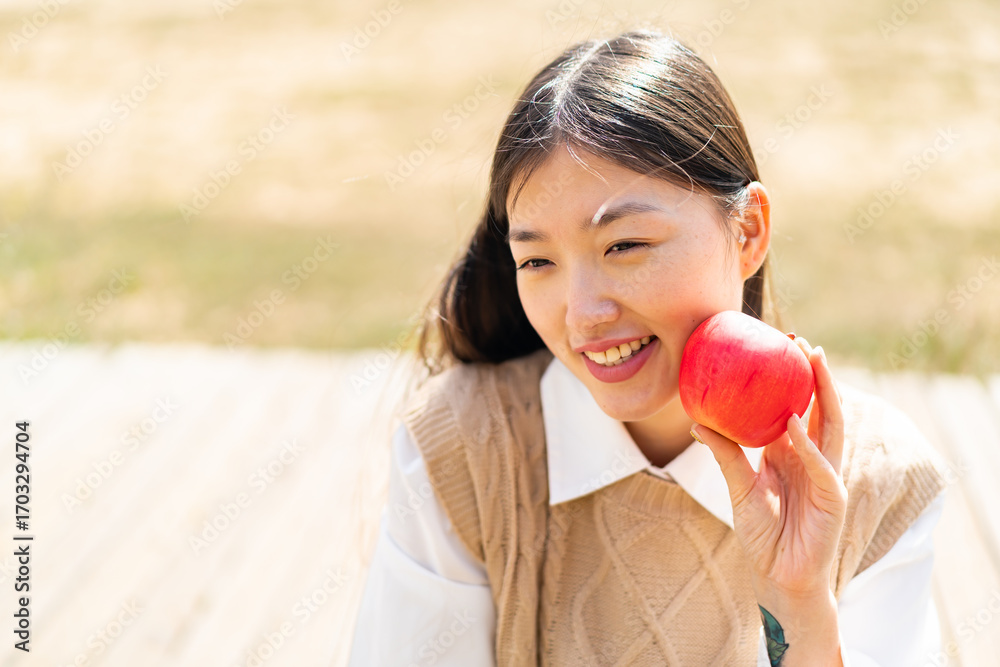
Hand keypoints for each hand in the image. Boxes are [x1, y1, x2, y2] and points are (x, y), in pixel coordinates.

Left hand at [691, 338, 846, 597]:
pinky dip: (808, 443)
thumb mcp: (738, 487)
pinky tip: (797, 421)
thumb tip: (696, 422)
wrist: (778, 576)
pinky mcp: (832, 497)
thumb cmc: (763, 534)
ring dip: (826, 394)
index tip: (781, 347)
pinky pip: (820, 464)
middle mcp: (812, 458)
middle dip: (816, 375)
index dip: (794, 380)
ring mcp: (826, 475)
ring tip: (813, 362)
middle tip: (801, 343)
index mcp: (791, 453)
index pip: (799, 408)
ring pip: (833, 426)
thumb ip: (725, 455)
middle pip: (822, 408)